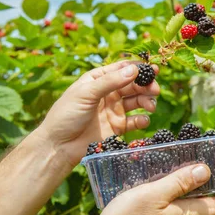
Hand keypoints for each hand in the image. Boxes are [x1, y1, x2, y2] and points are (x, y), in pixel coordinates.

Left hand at [36, 60, 159, 164]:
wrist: (59, 146)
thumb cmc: (66, 115)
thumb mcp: (86, 94)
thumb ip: (110, 82)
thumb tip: (134, 69)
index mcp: (97, 80)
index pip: (121, 69)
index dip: (138, 68)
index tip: (153, 69)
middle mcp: (107, 93)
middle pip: (133, 85)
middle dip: (146, 86)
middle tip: (155, 89)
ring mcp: (113, 110)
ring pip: (136, 101)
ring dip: (146, 101)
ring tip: (151, 106)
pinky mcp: (117, 127)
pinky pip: (134, 121)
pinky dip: (142, 120)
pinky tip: (143, 120)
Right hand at [88, 164, 214, 214]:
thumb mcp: (154, 195)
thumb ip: (180, 183)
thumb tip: (207, 171)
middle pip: (203, 207)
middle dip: (206, 188)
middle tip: (201, 166)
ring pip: (184, 212)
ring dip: (184, 195)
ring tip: (173, 173)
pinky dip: (169, 204)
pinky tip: (153, 193)